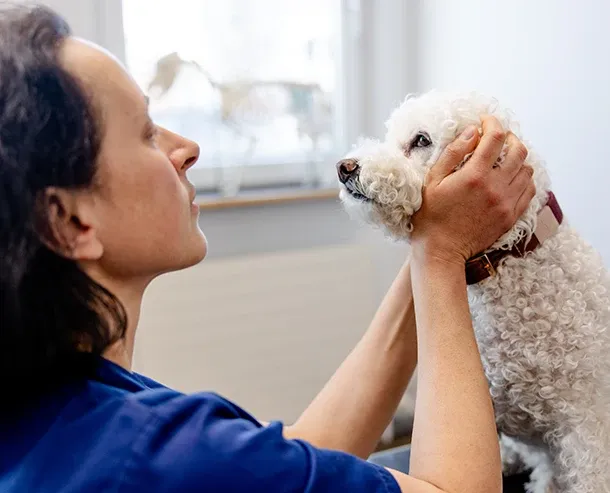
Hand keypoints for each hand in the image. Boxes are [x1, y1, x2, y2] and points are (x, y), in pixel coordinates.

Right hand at [411, 115, 534, 265]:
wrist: (441, 251)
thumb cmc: (430, 216)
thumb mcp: (432, 181)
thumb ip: (453, 153)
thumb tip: (472, 131)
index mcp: (475, 176)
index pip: (495, 137)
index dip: (492, 123)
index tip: (485, 121)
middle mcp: (496, 187)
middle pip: (518, 150)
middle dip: (509, 137)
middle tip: (497, 138)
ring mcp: (506, 203)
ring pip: (527, 169)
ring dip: (517, 158)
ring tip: (503, 158)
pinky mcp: (511, 216)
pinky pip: (529, 190)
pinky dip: (523, 178)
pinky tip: (510, 178)